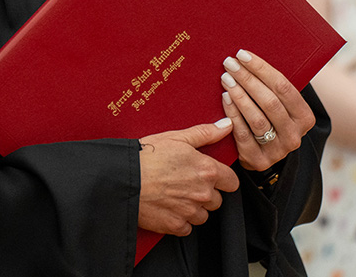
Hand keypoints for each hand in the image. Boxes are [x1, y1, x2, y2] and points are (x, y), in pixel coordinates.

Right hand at [138, 120, 239, 235]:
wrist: (123, 179)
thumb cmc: (147, 155)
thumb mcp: (178, 137)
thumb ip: (206, 133)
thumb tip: (227, 125)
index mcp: (207, 170)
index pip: (232, 182)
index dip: (224, 179)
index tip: (214, 177)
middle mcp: (202, 193)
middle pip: (218, 200)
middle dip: (207, 193)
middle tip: (188, 183)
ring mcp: (189, 211)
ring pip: (203, 215)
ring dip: (195, 208)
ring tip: (177, 194)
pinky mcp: (175, 226)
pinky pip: (187, 228)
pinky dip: (180, 221)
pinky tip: (169, 207)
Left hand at [220, 49, 316, 170]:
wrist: (264, 152)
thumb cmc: (270, 116)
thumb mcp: (281, 104)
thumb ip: (274, 86)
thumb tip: (251, 57)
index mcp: (305, 118)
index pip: (284, 88)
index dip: (262, 69)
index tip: (243, 55)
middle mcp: (294, 136)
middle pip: (270, 102)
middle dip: (248, 79)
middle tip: (230, 63)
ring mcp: (277, 151)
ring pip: (257, 118)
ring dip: (239, 95)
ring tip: (226, 78)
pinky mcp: (258, 161)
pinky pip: (243, 134)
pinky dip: (233, 113)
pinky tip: (225, 97)